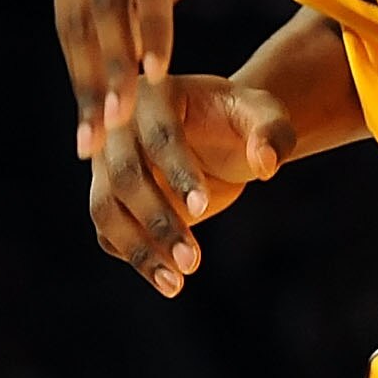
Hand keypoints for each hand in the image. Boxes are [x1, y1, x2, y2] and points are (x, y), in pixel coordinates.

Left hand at [49, 0, 296, 145]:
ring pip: (108, 2)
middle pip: (80, 15)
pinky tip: (159, 70)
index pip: (69, 15)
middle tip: (99, 140)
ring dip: (117, 65)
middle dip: (90, 83)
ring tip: (127, 118)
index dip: (79, 76)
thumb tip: (113, 58)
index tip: (89, 132)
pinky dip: (152, 29)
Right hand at [90, 74, 293, 297]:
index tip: (202, 207)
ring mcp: (104, 161)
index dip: (177, 171)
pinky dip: (133, 256)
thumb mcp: (265, 116)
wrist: (217, 133)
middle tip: (194, 261)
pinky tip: (167, 278)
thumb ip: (272, 133)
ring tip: (175, 284)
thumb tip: (266, 163)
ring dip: (138, 248)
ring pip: (105, 208)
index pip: (159, 134)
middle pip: (124, 175)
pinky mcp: (106, 193)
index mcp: (154, 94)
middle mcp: (117, 125)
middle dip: (158, 220)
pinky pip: (107, 230)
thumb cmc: (240, 120)